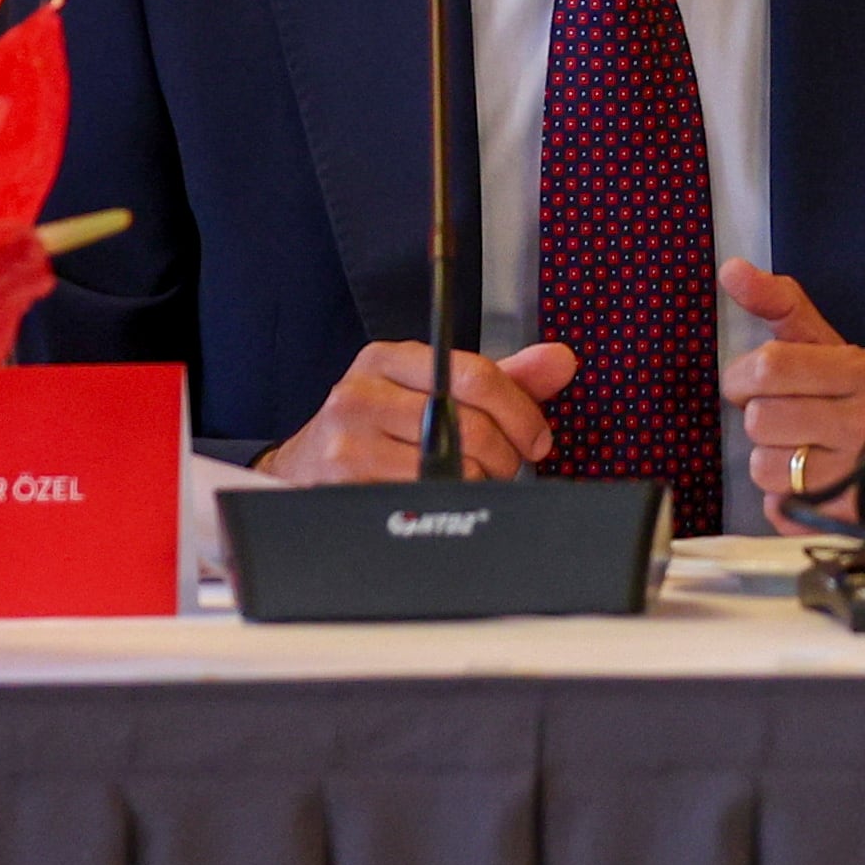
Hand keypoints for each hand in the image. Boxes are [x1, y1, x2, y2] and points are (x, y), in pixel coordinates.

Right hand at [258, 338, 578, 483]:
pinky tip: (441, 498)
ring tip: (472, 481)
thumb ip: (501, 377)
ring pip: (450, 469)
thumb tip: (560, 360)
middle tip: (505, 467)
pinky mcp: (341, 484)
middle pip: (468, 427)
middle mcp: (361, 393)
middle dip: (504, 455)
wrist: (304, 468)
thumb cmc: (378, 427)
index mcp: (389, 359)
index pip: (475, 376)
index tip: (536, 438)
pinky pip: (422, 499)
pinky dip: (446, 504)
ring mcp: (346, 441)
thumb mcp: (433, 390)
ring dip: (477, 483)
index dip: (520, 413)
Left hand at [718, 262, 864, 513]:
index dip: (745, 379)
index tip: (754, 385)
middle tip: (790, 421)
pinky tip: (813, 485)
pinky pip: (777, 507)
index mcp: (863, 371)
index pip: (770, 366)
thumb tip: (732, 269)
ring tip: (806, 455)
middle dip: (764, 422)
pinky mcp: (846, 518)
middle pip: (761, 419)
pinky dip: (784, 501)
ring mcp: (860, 473)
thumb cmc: (863, 403)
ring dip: (773, 463)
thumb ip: (782, 307)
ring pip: (764, 467)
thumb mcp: (833, 348)